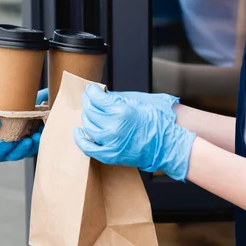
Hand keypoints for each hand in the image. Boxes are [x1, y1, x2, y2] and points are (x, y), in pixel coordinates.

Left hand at [0, 88, 47, 160]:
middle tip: (37, 137)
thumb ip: (32, 100)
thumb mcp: (13, 104)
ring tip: (27, 140)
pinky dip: (3, 148)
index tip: (46, 131)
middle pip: (26, 150)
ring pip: (13, 154)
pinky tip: (7, 143)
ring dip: (21, 149)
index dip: (40, 137)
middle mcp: (11, 147)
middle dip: (33, 145)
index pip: (33, 141)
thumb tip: (49, 93)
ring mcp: (0, 151)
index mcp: (20, 138)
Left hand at [73, 84, 195, 180]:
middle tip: (89, 99)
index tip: (91, 90)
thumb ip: (117, 98)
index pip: (96, 98)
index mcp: (122, 111)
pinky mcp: (110, 155)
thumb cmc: (157, 122)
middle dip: (88, 103)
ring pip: (88, 127)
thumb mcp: (138, 102)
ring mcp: (111, 142)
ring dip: (86, 117)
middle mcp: (113, 127)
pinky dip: (80, 139)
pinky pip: (88, 147)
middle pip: (90, 111)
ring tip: (89, 113)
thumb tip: (100, 95)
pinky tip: (78, 131)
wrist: (167, 144)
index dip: (91, 92)